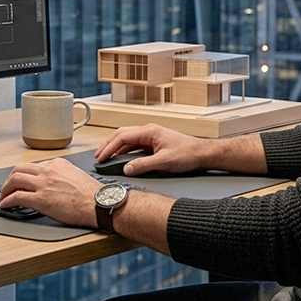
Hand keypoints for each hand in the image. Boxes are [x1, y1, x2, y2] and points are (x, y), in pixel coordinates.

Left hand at [0, 159, 103, 227]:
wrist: (99, 204)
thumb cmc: (93, 195)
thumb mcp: (76, 176)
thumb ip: (62, 176)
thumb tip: (54, 185)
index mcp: (58, 164)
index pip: (34, 166)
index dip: (25, 175)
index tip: (22, 182)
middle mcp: (48, 170)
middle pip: (20, 169)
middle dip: (10, 178)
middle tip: (7, 187)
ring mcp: (44, 183)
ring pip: (14, 180)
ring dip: (5, 189)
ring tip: (3, 196)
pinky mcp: (41, 199)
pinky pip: (17, 197)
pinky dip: (7, 200)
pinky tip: (5, 205)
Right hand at [95, 124, 210, 175]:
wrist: (201, 154)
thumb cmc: (187, 154)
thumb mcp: (163, 162)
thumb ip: (143, 165)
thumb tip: (126, 169)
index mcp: (149, 131)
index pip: (122, 137)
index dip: (109, 148)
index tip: (101, 158)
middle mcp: (148, 131)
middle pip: (121, 135)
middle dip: (108, 145)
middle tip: (98, 156)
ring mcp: (151, 137)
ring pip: (127, 139)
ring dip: (115, 147)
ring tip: (106, 157)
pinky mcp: (154, 143)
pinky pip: (134, 145)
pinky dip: (124, 151)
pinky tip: (121, 158)